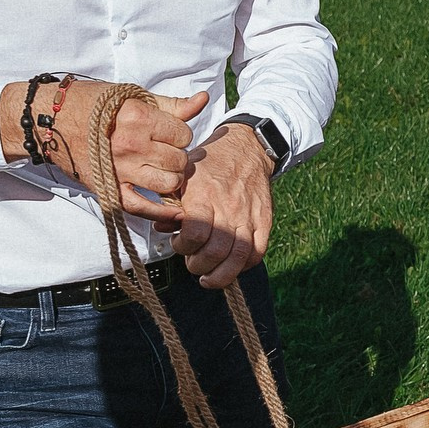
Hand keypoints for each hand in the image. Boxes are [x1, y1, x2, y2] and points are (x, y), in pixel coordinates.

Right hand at [1, 79, 204, 220]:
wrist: (48, 119)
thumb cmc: (92, 104)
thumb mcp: (133, 96)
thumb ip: (171, 103)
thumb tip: (203, 99)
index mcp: (139, 118)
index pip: (184, 133)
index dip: (179, 133)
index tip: (167, 132)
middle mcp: (131, 145)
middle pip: (179, 160)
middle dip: (176, 156)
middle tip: (162, 151)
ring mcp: (119, 170)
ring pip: (168, 184)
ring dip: (170, 179)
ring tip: (159, 169)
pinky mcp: (108, 189)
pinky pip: (142, 208)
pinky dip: (162, 212)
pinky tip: (174, 210)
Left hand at [170, 123, 275, 286]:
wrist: (246, 149)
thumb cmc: (208, 164)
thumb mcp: (182, 176)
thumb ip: (170, 204)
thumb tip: (164, 231)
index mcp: (204, 195)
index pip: (195, 234)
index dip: (183, 247)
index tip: (179, 244)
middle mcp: (228, 207)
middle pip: (216, 251)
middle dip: (199, 266)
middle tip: (193, 264)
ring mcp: (249, 216)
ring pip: (239, 257)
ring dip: (222, 275)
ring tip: (210, 278)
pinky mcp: (264, 220)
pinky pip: (258, 251)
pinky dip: (244, 265)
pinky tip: (232, 266)